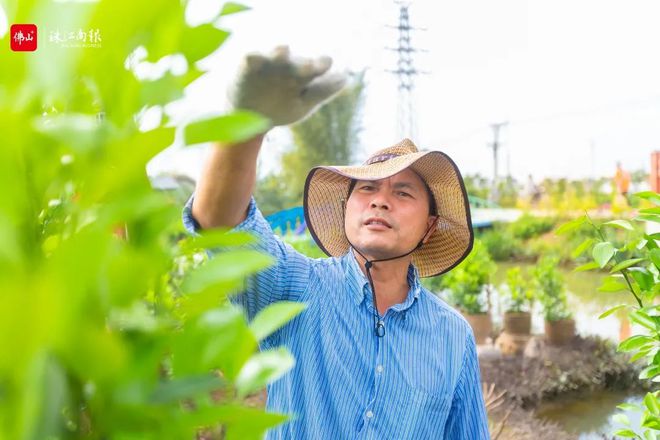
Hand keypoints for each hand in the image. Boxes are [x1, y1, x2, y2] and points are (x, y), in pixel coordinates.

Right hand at [228, 46, 346, 125]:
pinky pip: (251, 59)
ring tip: (283, 49)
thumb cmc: (281, 106)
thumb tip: (345, 78)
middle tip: (312, 66)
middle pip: (298, 63)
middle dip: (304, 64)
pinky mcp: (249, 66)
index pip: (316, 70)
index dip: (322, 66)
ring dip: (280, 52)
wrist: (249, 115)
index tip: (328, 65)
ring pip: (276, 55)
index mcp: (303, 76)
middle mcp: (288, 66)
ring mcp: (269, 65)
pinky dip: (252, 57)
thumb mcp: (303, 104)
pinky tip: (253, 58)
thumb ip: (322, 92)